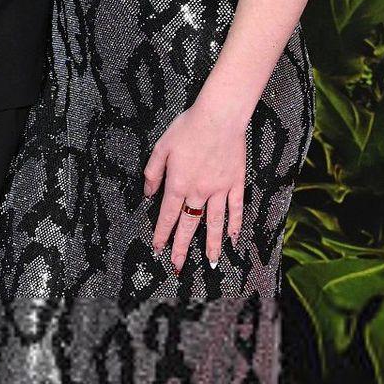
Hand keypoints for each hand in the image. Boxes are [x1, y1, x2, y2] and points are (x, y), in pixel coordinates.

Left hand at [142, 100, 249, 268]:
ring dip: (211, 244)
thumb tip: (147, 193)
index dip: (162, 234)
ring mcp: (219, 189)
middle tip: (179, 266)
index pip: (168, 216)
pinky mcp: (235, 183)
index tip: (158, 249)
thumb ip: (153, 173)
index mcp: (178, 184)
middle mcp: (198, 192)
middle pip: (189, 225)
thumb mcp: (161, 147)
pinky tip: (233, 239)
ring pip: (214, 223)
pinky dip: (235, 225)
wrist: (219, 117)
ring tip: (211, 262)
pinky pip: (236, 208)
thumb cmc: (188, 128)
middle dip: (182, 247)